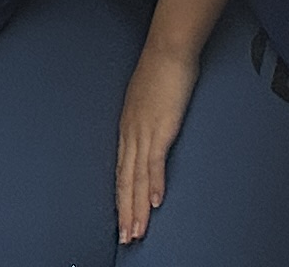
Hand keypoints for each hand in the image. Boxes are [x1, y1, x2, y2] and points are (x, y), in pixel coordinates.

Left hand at [117, 38, 200, 243]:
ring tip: (136, 231)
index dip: (121, 198)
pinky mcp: (161, 127)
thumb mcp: (149, 101)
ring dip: (136, 207)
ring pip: (136, 177)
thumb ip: (148, 120)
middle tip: (125, 238)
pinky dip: (154, 183)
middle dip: (125, 212)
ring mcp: (143, 131)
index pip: (121, 171)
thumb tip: (152, 136)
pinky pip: (155, 161)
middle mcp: (130, 132)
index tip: (121, 220)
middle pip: (125, 180)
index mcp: (127, 128)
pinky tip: (155, 203)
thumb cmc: (160, 71)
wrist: (167, 49)